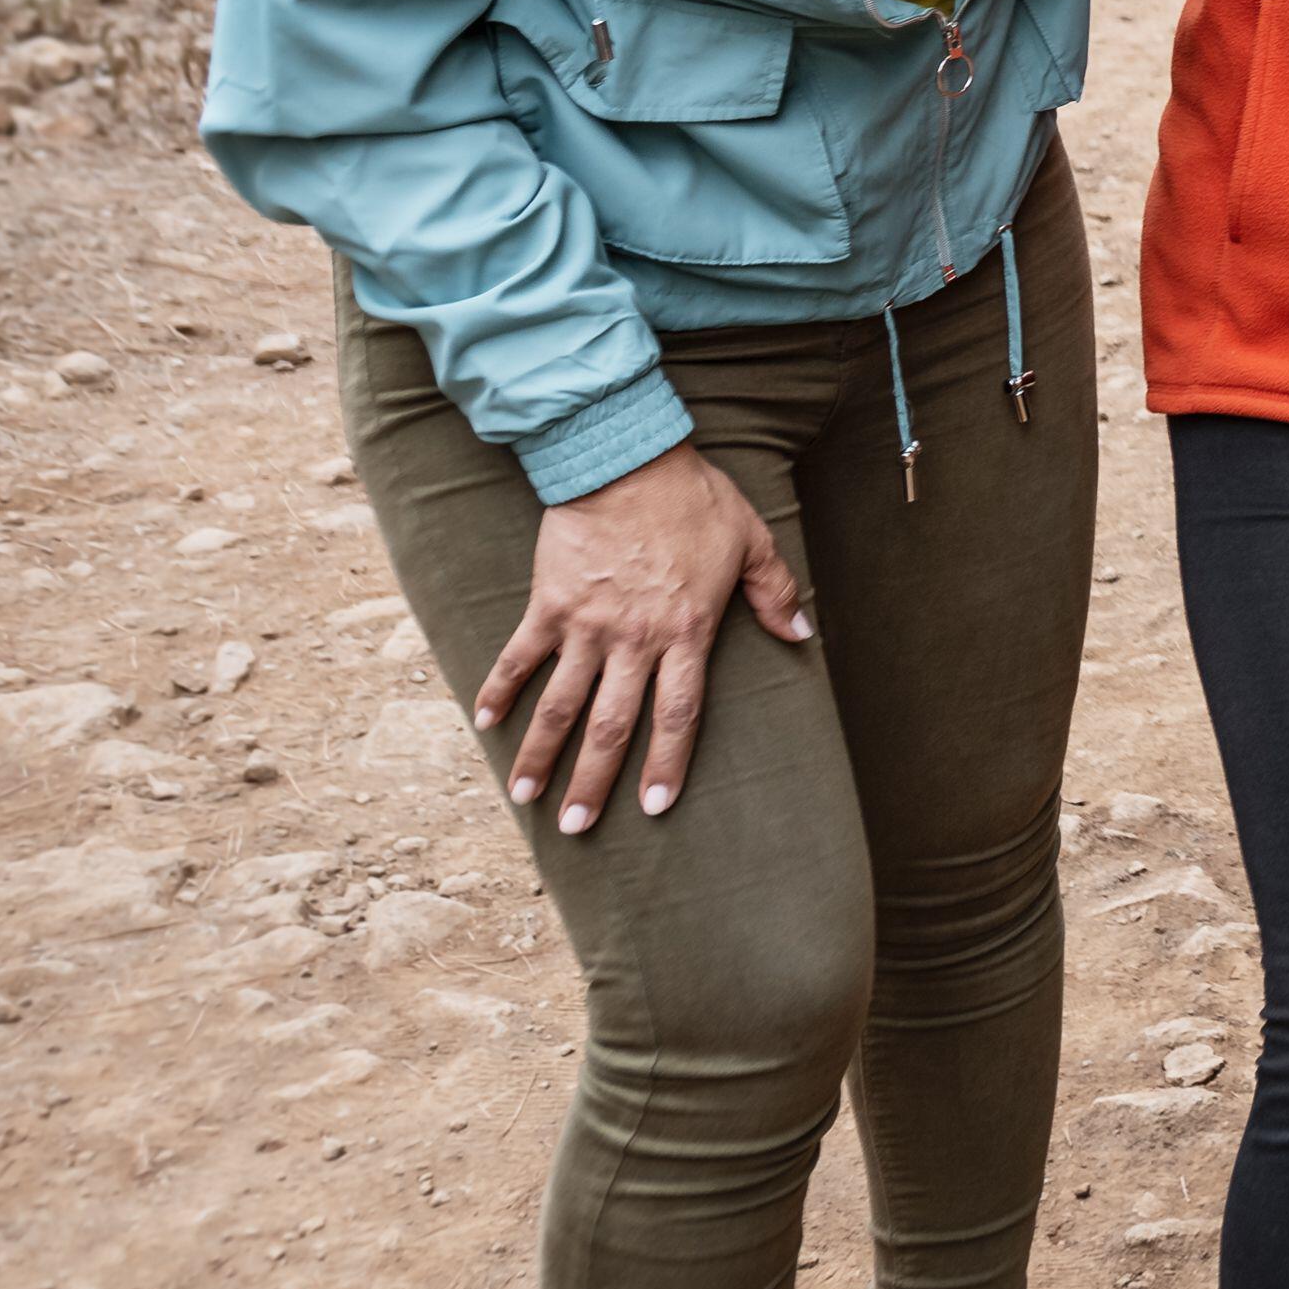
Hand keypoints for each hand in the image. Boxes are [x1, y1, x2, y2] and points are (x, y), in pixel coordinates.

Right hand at [474, 444, 807, 833]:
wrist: (628, 460)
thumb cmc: (695, 499)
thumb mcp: (752, 541)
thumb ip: (775, 593)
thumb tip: (804, 634)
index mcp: (687, 631)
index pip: (679, 715)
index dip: (666, 765)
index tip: (654, 807)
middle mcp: (635, 639)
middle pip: (612, 726)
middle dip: (593, 781)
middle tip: (575, 828)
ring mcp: (587, 624)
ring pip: (561, 704)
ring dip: (540, 754)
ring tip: (524, 797)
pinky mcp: (549, 603)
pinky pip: (521, 656)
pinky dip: (500, 689)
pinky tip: (484, 724)